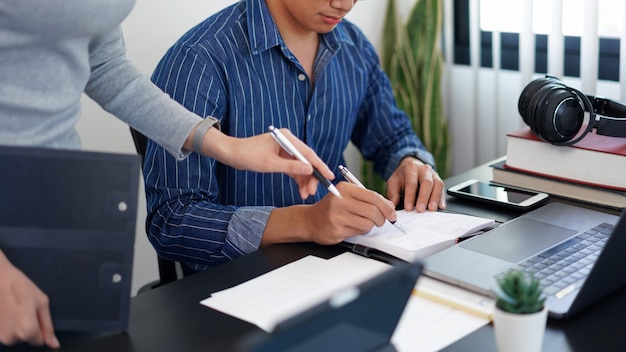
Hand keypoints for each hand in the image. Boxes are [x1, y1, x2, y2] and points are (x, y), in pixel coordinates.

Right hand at [0, 252, 58, 348]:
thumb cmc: (21, 288)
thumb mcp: (41, 303)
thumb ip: (48, 326)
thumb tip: (54, 345)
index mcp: (27, 330)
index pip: (39, 341)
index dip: (40, 328)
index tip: (35, 314)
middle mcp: (11, 338)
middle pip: (26, 339)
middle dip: (28, 327)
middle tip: (24, 309)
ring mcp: (0, 337)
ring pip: (15, 337)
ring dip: (17, 326)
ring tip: (14, 309)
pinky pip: (6, 333)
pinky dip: (7, 325)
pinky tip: (6, 312)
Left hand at [202, 128, 334, 198]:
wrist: (231, 154)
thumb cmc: (247, 155)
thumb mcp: (269, 164)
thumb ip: (291, 167)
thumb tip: (309, 170)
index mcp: (287, 138)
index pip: (308, 153)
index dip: (320, 166)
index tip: (329, 177)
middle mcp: (288, 142)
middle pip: (306, 161)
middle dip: (311, 177)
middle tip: (313, 191)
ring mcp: (285, 150)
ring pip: (301, 167)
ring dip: (304, 181)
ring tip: (306, 194)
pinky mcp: (282, 157)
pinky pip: (294, 169)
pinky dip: (298, 179)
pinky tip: (301, 190)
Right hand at [263, 182, 397, 245]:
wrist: (310, 220)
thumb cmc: (332, 207)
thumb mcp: (348, 196)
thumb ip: (368, 199)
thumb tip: (390, 206)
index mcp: (345, 188)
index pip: (373, 196)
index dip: (386, 206)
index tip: (392, 213)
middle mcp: (340, 200)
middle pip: (372, 211)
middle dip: (381, 218)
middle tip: (381, 220)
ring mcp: (337, 216)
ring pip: (368, 223)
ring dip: (371, 225)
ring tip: (364, 223)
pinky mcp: (336, 230)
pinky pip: (359, 232)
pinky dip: (361, 231)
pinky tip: (353, 227)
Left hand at [386, 157, 445, 211]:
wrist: (411, 166)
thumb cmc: (403, 176)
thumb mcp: (393, 181)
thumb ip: (393, 192)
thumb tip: (393, 204)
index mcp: (411, 168)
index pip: (411, 183)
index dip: (410, 196)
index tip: (408, 208)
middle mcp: (424, 170)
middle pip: (426, 183)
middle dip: (424, 197)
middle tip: (421, 209)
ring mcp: (433, 174)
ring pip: (437, 185)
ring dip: (435, 198)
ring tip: (431, 209)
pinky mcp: (439, 181)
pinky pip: (443, 189)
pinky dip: (442, 199)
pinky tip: (440, 207)